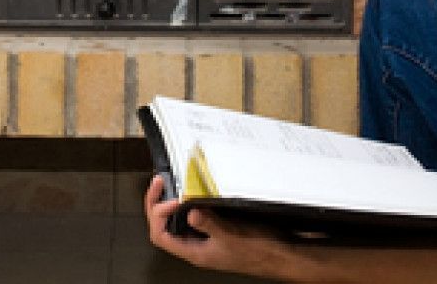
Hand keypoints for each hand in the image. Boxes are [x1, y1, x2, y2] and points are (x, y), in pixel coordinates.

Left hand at [144, 176, 317, 280]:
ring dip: (170, 201)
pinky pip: (194, 215)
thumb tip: (189, 211)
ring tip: (169, 183)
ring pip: (177, 220)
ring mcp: (205, 237)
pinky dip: (189, 201)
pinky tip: (193, 190)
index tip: (168, 197)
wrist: (279, 254)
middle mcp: (196, 245)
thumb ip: (209, 223)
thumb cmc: (257, 251)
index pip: (161, 235)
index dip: (158, 215)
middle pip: (164, 226)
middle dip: (157, 204)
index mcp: (194, 252)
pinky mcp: (216, 228)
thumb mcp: (231, 235)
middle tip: (159, 182)